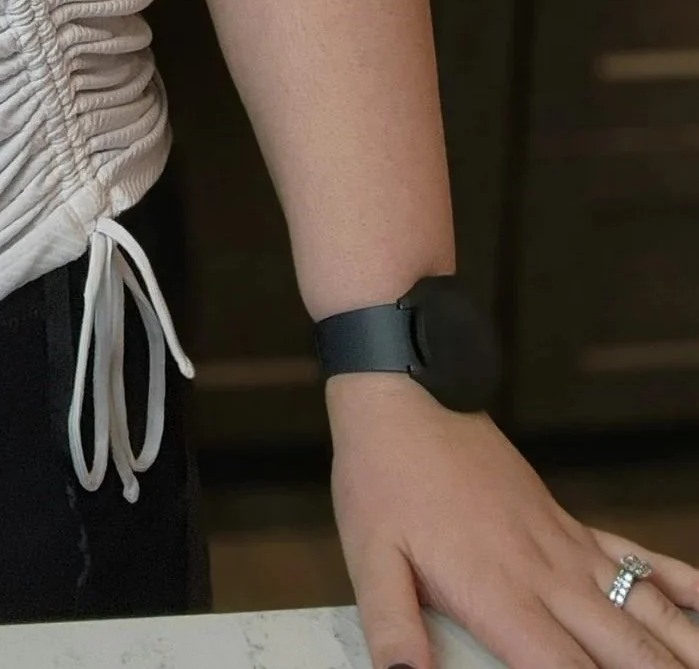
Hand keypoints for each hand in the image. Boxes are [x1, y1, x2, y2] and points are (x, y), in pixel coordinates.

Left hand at [329, 375, 698, 668]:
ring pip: (645, 610)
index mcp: (499, 596)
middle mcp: (547, 577)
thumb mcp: (370, 556)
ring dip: (682, 646)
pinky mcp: (568, 525)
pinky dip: (680, 583)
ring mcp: (566, 548)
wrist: (407, 394)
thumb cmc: (383, 477)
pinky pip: (636, 557)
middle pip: (624, 652)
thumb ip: (393, 626)